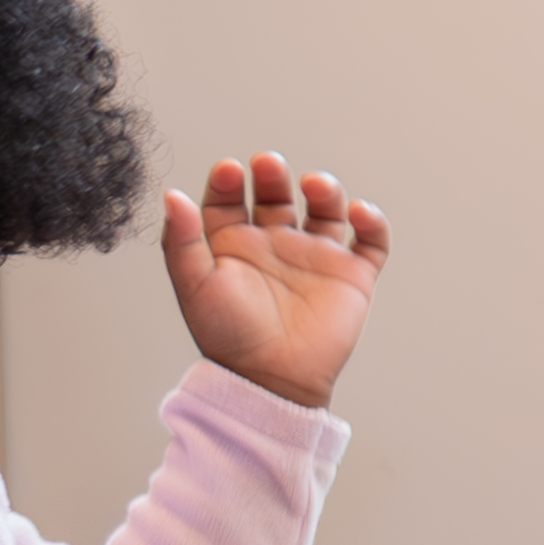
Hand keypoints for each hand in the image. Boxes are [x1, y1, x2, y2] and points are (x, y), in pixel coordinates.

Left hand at [162, 152, 390, 407]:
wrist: (272, 380)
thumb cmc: (229, 338)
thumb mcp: (194, 285)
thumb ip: (181, 240)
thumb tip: (171, 196)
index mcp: (234, 245)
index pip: (229, 198)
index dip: (227, 180)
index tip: (230, 172)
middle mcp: (275, 245)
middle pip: (276, 193)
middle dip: (273, 174)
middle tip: (267, 164)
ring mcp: (315, 257)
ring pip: (325, 208)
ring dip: (325, 189)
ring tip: (316, 186)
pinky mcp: (352, 276)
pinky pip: (371, 241)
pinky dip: (372, 222)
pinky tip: (359, 213)